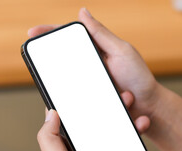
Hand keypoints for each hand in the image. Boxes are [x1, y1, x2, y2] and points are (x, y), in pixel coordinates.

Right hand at [29, 8, 163, 132]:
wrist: (148, 108)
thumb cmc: (138, 78)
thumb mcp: (121, 51)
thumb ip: (101, 33)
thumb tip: (82, 12)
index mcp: (96, 50)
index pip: (69, 38)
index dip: (49, 33)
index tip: (33, 33)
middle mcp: (89, 65)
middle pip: (62, 57)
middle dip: (46, 55)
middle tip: (34, 54)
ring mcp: (88, 82)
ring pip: (65, 79)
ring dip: (58, 78)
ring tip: (52, 77)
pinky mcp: (89, 98)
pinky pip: (73, 97)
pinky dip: (67, 96)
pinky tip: (61, 97)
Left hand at [38, 94, 154, 150]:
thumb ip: (50, 137)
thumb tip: (50, 112)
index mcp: (64, 150)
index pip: (72, 123)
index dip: (81, 107)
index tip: (92, 93)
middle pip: (97, 131)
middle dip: (111, 116)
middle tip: (125, 101)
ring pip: (113, 147)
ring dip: (128, 135)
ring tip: (141, 123)